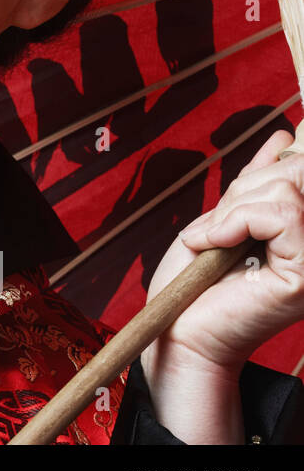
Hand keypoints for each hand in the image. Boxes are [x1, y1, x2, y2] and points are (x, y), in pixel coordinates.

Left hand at [138, 129, 303, 442]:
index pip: (303, 165)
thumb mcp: (223, 218)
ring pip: (288, 188)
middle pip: (299, 170)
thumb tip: (285, 136)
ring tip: (214, 241)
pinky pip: (281, 214)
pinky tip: (214, 245)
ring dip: (234, 207)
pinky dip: (234, 220)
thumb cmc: (196, 283)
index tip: (234, 202)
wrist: (179, 333)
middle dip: (246, 186)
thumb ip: (257, 184)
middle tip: (216, 227)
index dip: (269, 167)